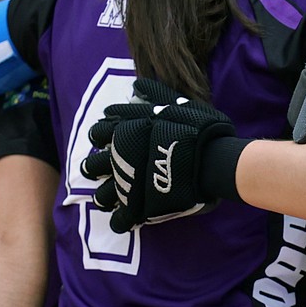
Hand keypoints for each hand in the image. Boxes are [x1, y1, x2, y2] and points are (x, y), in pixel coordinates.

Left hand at [83, 77, 239, 233]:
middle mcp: (122, 158)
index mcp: (128, 132)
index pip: (101, 132)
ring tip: (102, 199)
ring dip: (103, 196)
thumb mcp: (177, 103)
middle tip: (92, 170)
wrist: (213, 160)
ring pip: (105, 193)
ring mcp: (129, 184)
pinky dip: (120, 220)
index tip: (101, 139)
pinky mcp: (140, 207)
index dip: (99, 136)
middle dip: (92, 167)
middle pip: (96, 164)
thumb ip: (155, 95)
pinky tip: (121, 221)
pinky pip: (122, 218)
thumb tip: (137, 85)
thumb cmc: (197, 130)